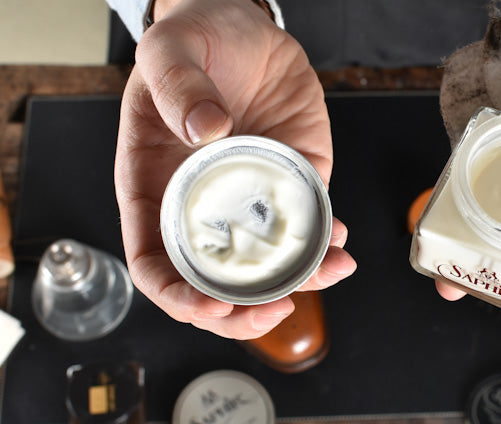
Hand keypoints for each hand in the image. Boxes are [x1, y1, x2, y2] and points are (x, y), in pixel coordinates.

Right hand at [114, 0, 355, 338]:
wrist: (246, 29)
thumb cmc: (194, 41)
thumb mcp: (169, 49)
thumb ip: (177, 86)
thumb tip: (207, 129)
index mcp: (156, 189)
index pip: (155, 263)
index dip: (176, 295)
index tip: (206, 305)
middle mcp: (204, 207)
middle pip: (214, 283)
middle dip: (242, 311)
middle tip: (275, 311)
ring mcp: (250, 201)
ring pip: (269, 265)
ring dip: (300, 282)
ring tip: (331, 273)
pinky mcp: (291, 186)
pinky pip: (306, 228)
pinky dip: (325, 245)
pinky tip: (340, 243)